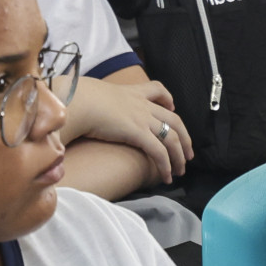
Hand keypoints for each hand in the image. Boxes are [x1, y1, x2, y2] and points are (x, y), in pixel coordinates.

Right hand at [63, 77, 191, 183]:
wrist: (77, 100)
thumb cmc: (77, 97)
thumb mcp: (91, 93)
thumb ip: (93, 101)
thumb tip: (81, 106)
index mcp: (131, 91)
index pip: (157, 89)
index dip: (168, 98)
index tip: (172, 106)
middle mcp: (141, 104)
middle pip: (174, 119)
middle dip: (184, 137)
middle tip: (188, 152)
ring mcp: (142, 118)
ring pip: (172, 138)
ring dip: (180, 156)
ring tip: (181, 170)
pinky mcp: (138, 133)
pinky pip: (160, 152)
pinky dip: (166, 165)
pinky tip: (167, 176)